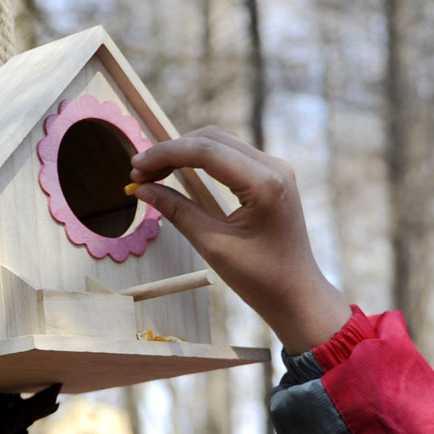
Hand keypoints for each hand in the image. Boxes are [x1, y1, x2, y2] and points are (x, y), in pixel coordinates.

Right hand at [130, 127, 352, 351]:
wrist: (298, 295)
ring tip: (155, 174)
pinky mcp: (273, 177)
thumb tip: (142, 189)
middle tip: (140, 174)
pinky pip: (232, 156)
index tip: (135, 168)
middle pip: (212, 139)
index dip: (165, 154)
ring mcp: (276, 170)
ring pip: (220, 143)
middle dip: (172, 151)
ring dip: (185, 153)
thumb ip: (178, 211)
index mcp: (264, 183)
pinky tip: (179, 174)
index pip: (205, 150)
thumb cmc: (261, 279)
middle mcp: (274, 167)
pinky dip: (203, 160)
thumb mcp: (213, 246)